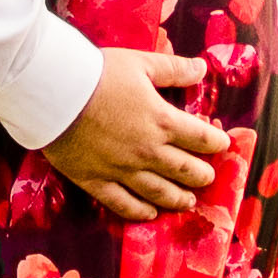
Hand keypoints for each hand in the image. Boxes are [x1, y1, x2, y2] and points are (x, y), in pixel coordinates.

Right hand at [41, 43, 239, 224]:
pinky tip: (150, 214)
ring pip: (159, 192)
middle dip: (202, 175)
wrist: (55, 92)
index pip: (201, 138)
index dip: (216, 143)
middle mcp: (148, 151)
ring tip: (188, 202)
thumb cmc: (98, 73)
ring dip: (179, 198)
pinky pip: (123, 204)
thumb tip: (201, 69)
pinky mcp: (96, 181)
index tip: (222, 145)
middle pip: (185, 170)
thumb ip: (173, 69)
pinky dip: (140, 212)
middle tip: (208, 177)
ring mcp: (122, 170)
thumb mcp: (141, 63)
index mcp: (162, 121)